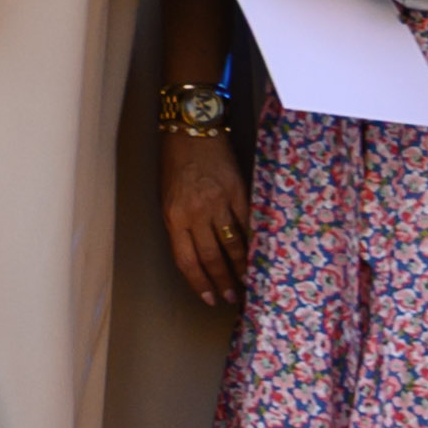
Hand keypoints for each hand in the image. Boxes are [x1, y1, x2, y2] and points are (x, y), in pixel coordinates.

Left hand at [158, 127, 250, 304]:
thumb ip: (180, 225)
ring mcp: (219, 202)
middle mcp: (196, 213)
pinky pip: (249, 221)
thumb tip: (198, 252)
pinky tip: (260, 254)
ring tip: (248, 283)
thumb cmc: (175, 163)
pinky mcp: (238, 190)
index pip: (187, 260)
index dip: (199, 282)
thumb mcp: (167, 197)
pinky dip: (255, 240)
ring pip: (233, 243)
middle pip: (212, 257)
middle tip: (233, 298)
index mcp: (174, 217)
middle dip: (222, 281)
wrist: (191, 128)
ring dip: (241, 266)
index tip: (208, 298)